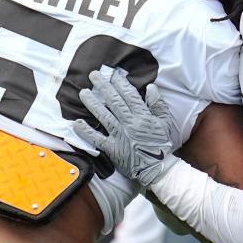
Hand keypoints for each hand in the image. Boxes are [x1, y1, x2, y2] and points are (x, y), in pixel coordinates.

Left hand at [73, 71, 176, 187]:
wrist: (157, 168)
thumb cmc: (162, 144)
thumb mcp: (165, 122)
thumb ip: (158, 104)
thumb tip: (151, 87)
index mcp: (143, 116)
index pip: (129, 95)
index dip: (120, 83)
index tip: (112, 74)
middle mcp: (129, 123)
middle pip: (114, 102)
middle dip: (103, 87)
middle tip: (93, 75)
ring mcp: (120, 136)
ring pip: (104, 116)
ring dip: (92, 104)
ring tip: (83, 93)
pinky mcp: (113, 149)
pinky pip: (97, 139)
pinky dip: (86, 131)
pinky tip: (77, 122)